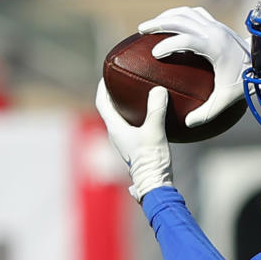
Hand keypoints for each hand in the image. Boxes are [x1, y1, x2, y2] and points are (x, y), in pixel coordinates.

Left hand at [95, 79, 172, 200]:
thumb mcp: (154, 131)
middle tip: (122, 81)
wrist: (155, 183)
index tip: (106, 76)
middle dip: (114, 94)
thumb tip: (158, 90)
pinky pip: (132, 127)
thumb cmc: (150, 159)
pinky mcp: (135, 148)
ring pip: (121, 119)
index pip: (102, 103)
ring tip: (136, 95)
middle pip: (110, 109)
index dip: (102, 88)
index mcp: (115, 129)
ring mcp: (125, 143)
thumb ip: (156, 109)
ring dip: (125, 106)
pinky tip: (150, 115)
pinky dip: (136, 117)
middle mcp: (116, 135)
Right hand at [138, 6, 250, 127]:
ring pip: (186, 13)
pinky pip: (194, 13)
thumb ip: (206, 113)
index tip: (155, 54)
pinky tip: (169, 24)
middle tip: (142, 30)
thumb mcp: (226, 100)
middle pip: (181, 19)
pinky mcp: (217, 23)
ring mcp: (216, 25)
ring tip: (150, 25)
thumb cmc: (244, 82)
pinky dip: (179, 16)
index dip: (168, 45)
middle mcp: (214, 32)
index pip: (186, 40)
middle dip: (158, 23)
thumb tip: (187, 124)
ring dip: (166, 16)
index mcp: (215, 48)